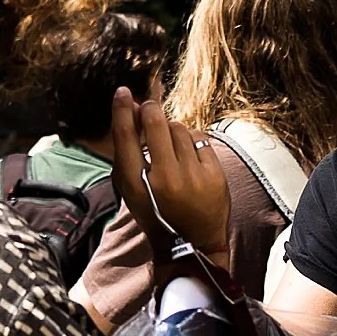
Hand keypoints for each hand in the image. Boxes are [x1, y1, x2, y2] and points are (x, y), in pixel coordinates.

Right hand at [111, 89, 229, 257]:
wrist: (192, 243)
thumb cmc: (155, 211)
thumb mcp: (131, 187)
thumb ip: (128, 151)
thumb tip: (130, 107)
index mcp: (136, 185)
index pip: (125, 137)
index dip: (122, 110)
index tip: (123, 92)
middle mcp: (164, 178)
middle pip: (156, 122)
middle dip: (151, 111)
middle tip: (149, 110)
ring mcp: (192, 176)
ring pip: (179, 128)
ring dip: (172, 132)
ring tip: (172, 148)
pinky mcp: (214, 175)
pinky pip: (199, 138)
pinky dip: (192, 142)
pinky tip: (189, 156)